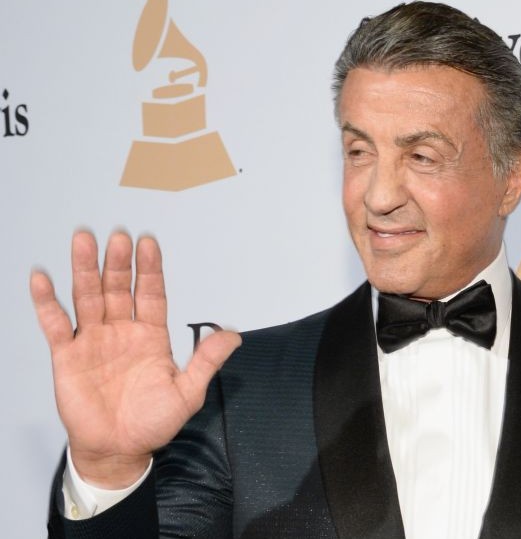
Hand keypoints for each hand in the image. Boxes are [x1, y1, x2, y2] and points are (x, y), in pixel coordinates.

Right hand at [30, 231, 241, 488]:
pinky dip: (47, 302)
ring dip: (85, 270)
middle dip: (118, 262)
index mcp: (151, 335)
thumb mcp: (187, 392)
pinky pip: (55, 323)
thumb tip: (234, 335)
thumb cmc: (153, 422)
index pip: (151, 294)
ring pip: (88, 297)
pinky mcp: (67, 355)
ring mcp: (93, 340)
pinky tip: (41, 279)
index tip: (148, 242)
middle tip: (117, 235)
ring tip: (83, 241)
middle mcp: (122, 330)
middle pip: (118, 288)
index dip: (149, 269)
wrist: (119, 450)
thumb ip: (206, 361)